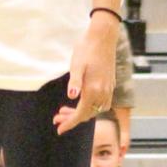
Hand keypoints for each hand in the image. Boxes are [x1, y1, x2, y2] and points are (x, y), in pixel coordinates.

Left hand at [54, 16, 119, 133]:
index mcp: (94, 89)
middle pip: (88, 114)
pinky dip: (90, 106)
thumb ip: (75, 82)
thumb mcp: (77, 65)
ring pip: (96, 110)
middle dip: (72, 119)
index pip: (81, 114)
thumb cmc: (87, 49)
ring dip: (81, 113)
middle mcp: (103, 92)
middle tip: (56, 119)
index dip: (69, 123)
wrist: (103, 36)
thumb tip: (71, 97)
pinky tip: (81, 101)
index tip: (59, 130)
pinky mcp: (110, 84)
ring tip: (64, 111)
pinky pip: (101, 103)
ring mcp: (108, 88)